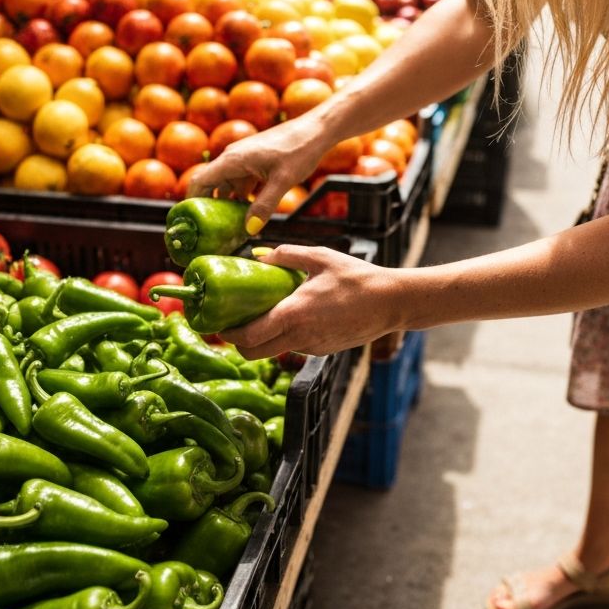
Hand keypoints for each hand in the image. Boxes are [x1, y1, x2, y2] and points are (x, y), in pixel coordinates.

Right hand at [187, 116, 330, 233]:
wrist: (317, 130)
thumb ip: (264, 206)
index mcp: (233, 160)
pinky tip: (251, 214)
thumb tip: (250, 230)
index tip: (190, 222)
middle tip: (212, 232)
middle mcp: (233, 157)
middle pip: (211, 185)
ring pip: (228, 185)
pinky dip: (242, 197)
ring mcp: (244, 159)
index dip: (191, 202)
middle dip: (210, 208)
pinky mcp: (256, 161)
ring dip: (229, 205)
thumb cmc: (300, 149)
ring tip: (232, 228)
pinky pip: (241, 182)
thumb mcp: (282, 181)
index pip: (199, 181)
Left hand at [222, 245, 403, 358]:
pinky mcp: (323, 351)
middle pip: (254, 353)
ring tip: (263, 313)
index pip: (248, 336)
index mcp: (293, 314)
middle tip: (232, 323)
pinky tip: (293, 316)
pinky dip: (285, 336)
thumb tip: (259, 257)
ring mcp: (312, 347)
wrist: (391, 302)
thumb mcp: (319, 257)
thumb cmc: (356, 276)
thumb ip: (285, 255)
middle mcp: (299, 337)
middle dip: (239, 343)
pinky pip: (295, 347)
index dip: (228, 334)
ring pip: (274, 350)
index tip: (217, 324)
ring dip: (263, 338)